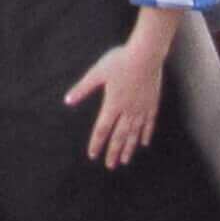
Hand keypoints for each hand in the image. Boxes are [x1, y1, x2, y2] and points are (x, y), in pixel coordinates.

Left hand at [63, 13, 176, 167]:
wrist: (146, 54)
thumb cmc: (119, 61)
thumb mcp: (97, 73)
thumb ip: (83, 88)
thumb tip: (67, 100)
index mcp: (112, 104)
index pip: (102, 129)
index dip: (97, 143)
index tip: (93, 155)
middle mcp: (127, 110)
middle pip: (119, 136)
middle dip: (113, 152)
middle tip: (110, 166)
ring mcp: (141, 108)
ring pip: (134, 133)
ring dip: (128, 147)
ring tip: (125, 160)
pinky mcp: (152, 103)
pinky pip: (149, 123)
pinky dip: (145, 134)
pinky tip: (144, 143)